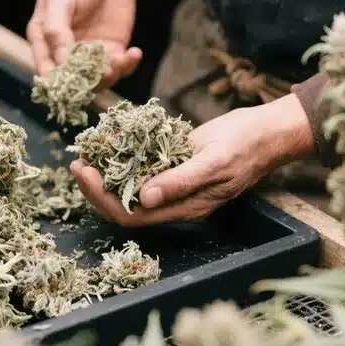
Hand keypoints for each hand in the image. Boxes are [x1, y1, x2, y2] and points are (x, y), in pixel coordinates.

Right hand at [26, 0, 143, 87]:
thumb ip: (55, 28)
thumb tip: (60, 61)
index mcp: (44, 41)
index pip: (45, 67)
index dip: (54, 79)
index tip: (66, 82)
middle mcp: (66, 53)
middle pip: (72, 80)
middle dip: (86, 82)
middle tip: (101, 73)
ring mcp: (90, 55)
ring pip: (97, 79)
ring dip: (109, 76)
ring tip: (119, 61)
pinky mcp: (113, 51)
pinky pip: (120, 68)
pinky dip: (128, 65)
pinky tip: (133, 53)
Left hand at [69, 94, 315, 226]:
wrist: (268, 131)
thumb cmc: (246, 145)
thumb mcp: (214, 161)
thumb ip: (181, 181)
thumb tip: (144, 198)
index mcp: (184, 207)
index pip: (131, 215)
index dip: (102, 198)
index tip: (83, 172)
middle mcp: (174, 201)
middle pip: (124, 206)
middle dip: (96, 188)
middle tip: (76, 162)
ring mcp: (173, 184)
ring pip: (129, 189)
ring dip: (105, 175)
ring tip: (86, 154)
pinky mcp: (174, 166)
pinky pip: (141, 170)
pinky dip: (121, 160)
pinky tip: (108, 144)